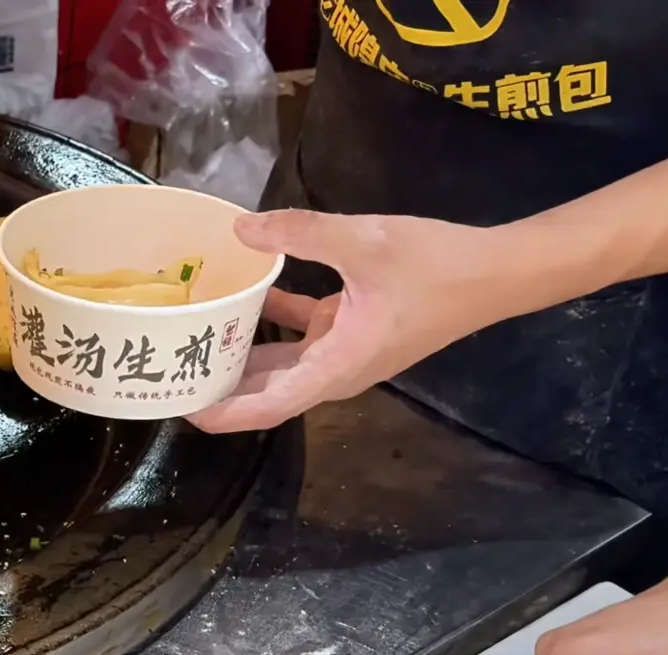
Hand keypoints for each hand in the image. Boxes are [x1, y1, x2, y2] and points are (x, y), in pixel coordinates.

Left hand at [188, 210, 536, 433]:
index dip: (226, 414)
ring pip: (284, 365)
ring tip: (193, 340)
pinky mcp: (356, 330)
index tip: (182, 411)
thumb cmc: (435, 266)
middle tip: (170, 372)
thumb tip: (241, 228)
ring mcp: (348, 352)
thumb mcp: (363, 242)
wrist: (497, 272)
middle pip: (269, 392)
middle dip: (221, 388)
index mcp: (338, 366)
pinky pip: (305, 336)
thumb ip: (300, 232)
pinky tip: (245, 296)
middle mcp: (338, 371)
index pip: (270, 407)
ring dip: (243, 357)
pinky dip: (275, 323)